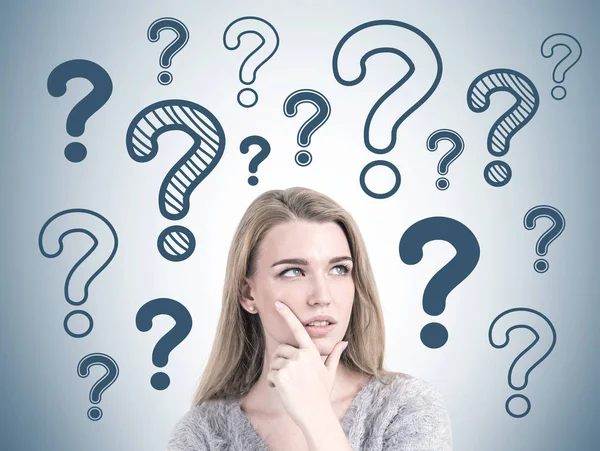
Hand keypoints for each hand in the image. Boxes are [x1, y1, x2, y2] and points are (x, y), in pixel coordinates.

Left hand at [266, 300, 348, 428]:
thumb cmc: (321, 393)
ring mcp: (291, 366)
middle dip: (281, 361)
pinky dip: (273, 384)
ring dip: (277, 374)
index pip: (298, 329)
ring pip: (274, 362)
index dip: (287, 315)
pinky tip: (283, 391)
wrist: (316, 414)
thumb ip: (334, 355)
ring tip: (288, 386)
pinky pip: (270, 375)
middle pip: (281, 350)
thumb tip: (344, 342)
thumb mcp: (329, 372)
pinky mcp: (280, 376)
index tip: (277, 303)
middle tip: (289, 377)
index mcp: (311, 352)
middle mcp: (301, 356)